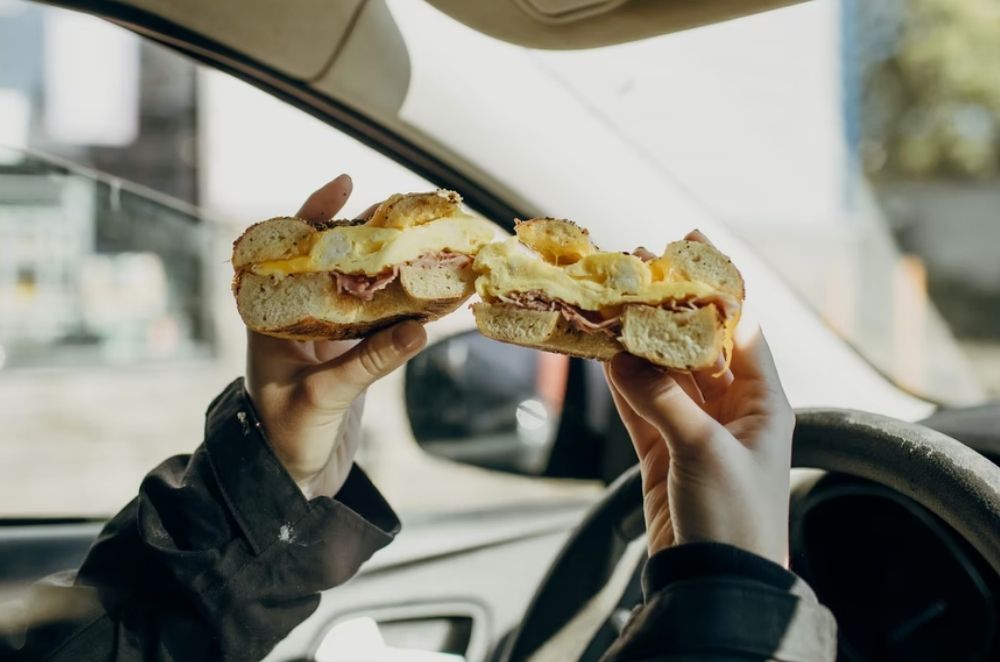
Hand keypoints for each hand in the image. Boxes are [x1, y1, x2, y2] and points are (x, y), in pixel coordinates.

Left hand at [244, 175, 426, 495]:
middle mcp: (296, 319)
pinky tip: (431, 296)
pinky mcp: (349, 358)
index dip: (315, 213)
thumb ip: (369, 362)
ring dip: (390, 271)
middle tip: (404, 212)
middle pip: (332, 262)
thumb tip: (421, 329)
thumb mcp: (323, 397)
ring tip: (424, 244)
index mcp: (270, 318)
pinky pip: (379, 324)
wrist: (288, 482)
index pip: (290, 251)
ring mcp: (325, 337)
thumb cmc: (285, 438)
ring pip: (360, 291)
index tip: (346, 182)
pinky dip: (403, 309)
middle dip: (367, 236)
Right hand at [604, 234, 793, 564]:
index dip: (715, 288)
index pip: (741, 329)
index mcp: (764, 404)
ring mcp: (695, 430)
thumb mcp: (704, 452)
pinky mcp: (663, 452)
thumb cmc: (735, 519)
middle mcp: (732, 411)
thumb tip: (620, 355)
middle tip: (637, 269)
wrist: (716, 584)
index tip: (689, 248)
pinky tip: (603, 352)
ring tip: (611, 303)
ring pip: (662, 373)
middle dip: (667, 310)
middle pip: (696, 346)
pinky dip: (621, 381)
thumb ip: (662, 400)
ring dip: (637, 342)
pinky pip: (640, 405)